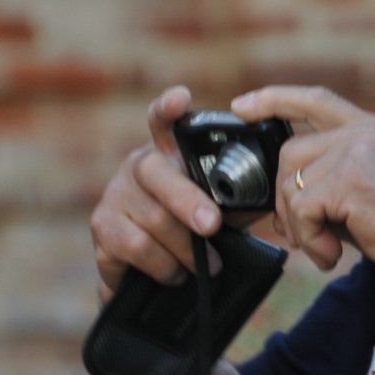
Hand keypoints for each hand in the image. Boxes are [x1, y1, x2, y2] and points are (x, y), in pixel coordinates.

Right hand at [89, 85, 224, 301]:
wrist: (158, 276)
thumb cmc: (197, 232)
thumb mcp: (223, 209)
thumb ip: (238, 196)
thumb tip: (271, 193)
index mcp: (171, 153)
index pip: (164, 121)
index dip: (169, 108)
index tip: (180, 98)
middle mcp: (139, 166)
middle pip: (158, 174)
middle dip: (188, 201)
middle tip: (212, 225)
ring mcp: (116, 193)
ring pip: (154, 218)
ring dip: (186, 249)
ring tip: (206, 265)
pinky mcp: (102, 225)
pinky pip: (137, 246)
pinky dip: (164, 265)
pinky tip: (175, 273)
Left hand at [230, 85, 374, 301]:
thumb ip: (336, 176)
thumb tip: (286, 197)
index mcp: (374, 129)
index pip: (316, 99)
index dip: (274, 99)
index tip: (242, 106)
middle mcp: (365, 132)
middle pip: (291, 152)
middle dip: (283, 198)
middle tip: (300, 234)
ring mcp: (357, 151)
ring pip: (291, 182)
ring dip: (297, 225)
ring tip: (323, 248)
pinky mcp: (350, 179)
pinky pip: (302, 209)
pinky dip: (309, 239)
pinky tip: (331, 255)